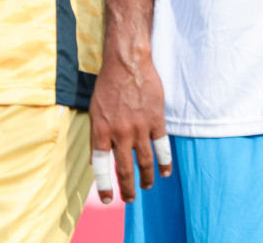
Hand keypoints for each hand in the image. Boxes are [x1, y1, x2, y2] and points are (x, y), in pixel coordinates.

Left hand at [89, 0, 168, 203]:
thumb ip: (99, 134)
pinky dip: (165, 161)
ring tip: (148, 186)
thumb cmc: (109, 85)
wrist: (128, 63)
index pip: (102, 166)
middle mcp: (119, 133)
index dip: (105, 185)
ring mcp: (139, 127)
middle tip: (131, 199)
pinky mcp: (156, 120)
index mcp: (101, 131)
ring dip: (147, 178)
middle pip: (125, 168)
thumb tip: (100, 157)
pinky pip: (162, 146)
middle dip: (128, 188)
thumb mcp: (95, 111)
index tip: (109, 198)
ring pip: (145, 161)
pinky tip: (167, 171)